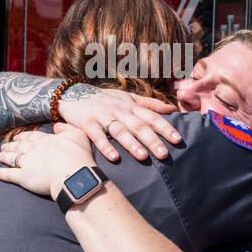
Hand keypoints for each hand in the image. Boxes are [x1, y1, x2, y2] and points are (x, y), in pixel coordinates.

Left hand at [0, 125, 95, 197]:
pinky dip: (2, 173)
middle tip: (5, 146)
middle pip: (19, 146)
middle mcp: (34, 149)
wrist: (74, 174)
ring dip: (5, 156)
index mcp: (46, 140)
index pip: (32, 137)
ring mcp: (27, 163)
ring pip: (13, 158)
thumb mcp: (77, 135)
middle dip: (11, 145)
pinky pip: (10, 174)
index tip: (18, 137)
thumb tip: (56, 125)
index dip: (24, 137)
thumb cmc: (78, 156)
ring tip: (0, 156)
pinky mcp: (23, 177)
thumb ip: (65, 128)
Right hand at [57, 85, 179, 162]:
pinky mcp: (87, 123)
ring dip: (132, 144)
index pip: (151, 117)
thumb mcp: (127, 98)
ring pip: (119, 130)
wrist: (73, 94)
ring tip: (143, 157)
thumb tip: (173, 110)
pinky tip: (114, 158)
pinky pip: (97, 135)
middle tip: (164, 155)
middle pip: (138, 125)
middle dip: (152, 140)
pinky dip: (106, 146)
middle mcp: (119, 110)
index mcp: (131, 106)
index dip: (165, 128)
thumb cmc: (105, 99)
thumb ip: (150, 104)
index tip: (178, 140)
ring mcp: (103, 116)